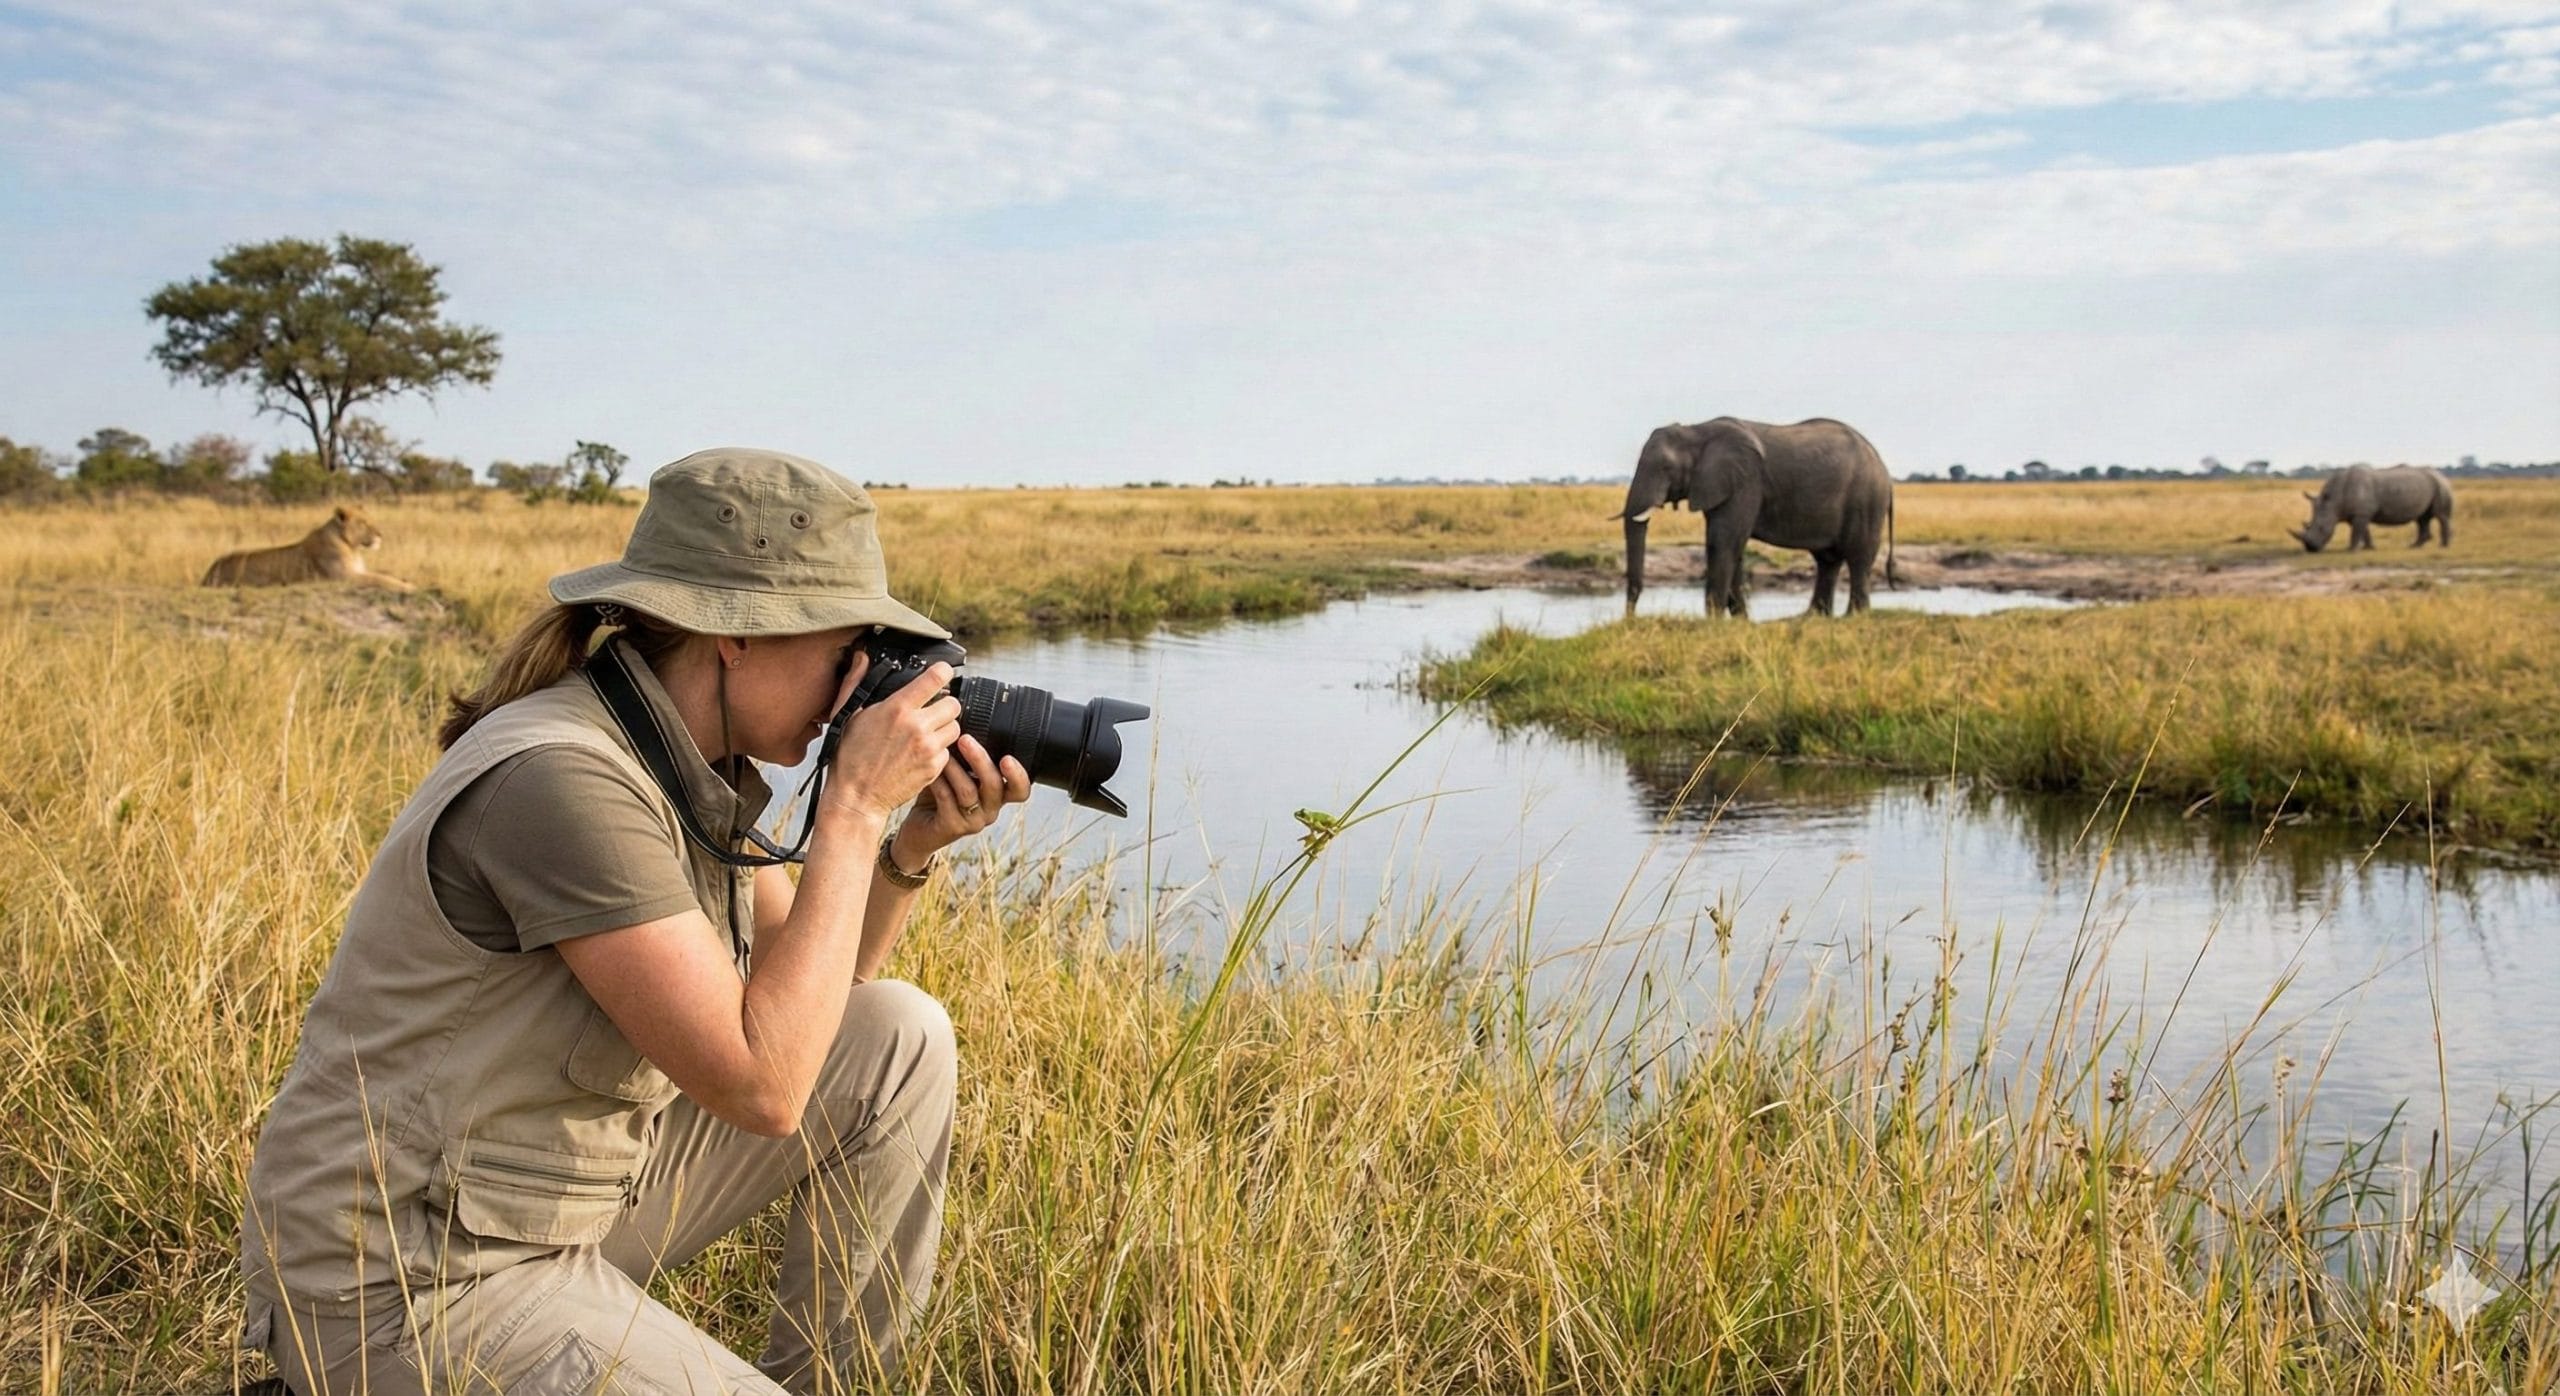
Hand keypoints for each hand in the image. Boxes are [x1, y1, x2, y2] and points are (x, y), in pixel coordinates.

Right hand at [822, 660, 961, 824]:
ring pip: (955, 728)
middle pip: (954, 704)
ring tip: (926, 733)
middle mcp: (917, 726)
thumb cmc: (849, 756)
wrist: (856, 797)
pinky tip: (920, 753)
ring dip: (944, 728)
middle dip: (945, 705)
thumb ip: (856, 682)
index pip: (936, 678)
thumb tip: (862, 657)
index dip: (943, 671)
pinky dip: (939, 751)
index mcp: (897, 708)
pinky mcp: (934, 768)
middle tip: (932, 711)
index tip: (943, 672)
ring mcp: (928, 748)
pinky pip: (948, 751)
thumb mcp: (847, 714)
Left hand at [895, 733, 1030, 862]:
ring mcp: (973, 821)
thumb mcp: (959, 772)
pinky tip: (930, 768)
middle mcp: (991, 809)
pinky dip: (938, 780)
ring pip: (969, 791)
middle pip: (995, 786)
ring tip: (942, 750)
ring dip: (954, 768)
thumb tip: (964, 718)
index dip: (1019, 775)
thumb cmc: (941, 793)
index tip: (1007, 757)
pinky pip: (947, 800)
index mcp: (998, 795)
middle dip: (981, 760)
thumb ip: (968, 755)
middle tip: (965, 739)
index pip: (1021, 789)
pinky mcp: (952, 827)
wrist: (920, 827)